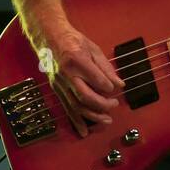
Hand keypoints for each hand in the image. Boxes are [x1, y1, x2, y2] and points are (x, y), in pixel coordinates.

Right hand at [27, 14, 124, 136]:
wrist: (50, 38)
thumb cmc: (74, 41)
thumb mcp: (94, 49)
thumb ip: (106, 68)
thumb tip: (120, 84)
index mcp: (77, 60)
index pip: (96, 79)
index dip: (108, 87)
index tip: (115, 89)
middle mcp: (67, 74)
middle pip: (85, 96)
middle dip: (102, 105)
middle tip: (114, 105)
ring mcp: (59, 83)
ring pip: (76, 105)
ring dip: (92, 116)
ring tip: (106, 120)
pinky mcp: (56, 89)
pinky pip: (67, 108)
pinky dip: (76, 121)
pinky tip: (84, 131)